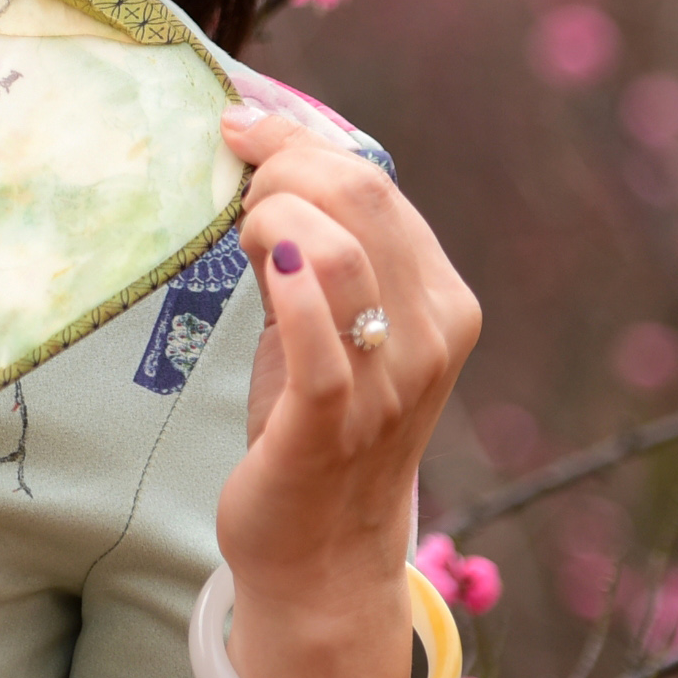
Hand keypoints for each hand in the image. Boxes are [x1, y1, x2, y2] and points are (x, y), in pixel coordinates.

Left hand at [212, 96, 480, 677]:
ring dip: (273, 218)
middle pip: (362, 200)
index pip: (377, 185)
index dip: (299, 141)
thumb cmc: (314, 421)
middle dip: (282, 169)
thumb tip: (265, 144)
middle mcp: (432, 338)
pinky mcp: (332, 428)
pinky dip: (291, 294)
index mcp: (443, 301)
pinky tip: (264, 265)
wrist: (320, 552)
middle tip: (234, 185)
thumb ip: (324, 246)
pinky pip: (321, 350)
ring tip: (242, 236)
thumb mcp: (334, 323)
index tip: (241, 125)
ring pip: (342, 255)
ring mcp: (388, 386)